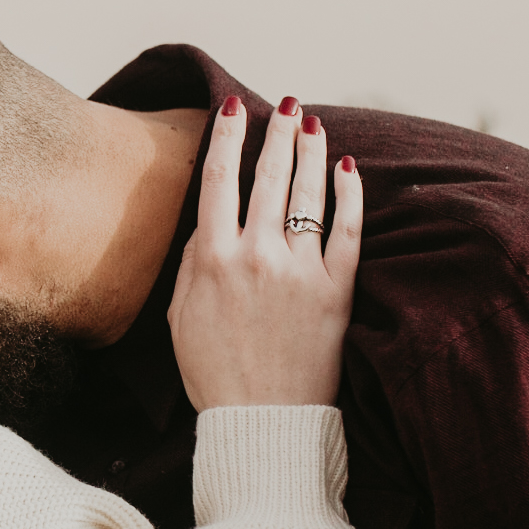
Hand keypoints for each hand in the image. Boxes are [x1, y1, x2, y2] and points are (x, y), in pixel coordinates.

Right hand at [167, 98, 361, 411]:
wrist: (261, 423)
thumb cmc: (213, 375)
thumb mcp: (179, 317)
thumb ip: (191, 264)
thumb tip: (207, 224)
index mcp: (211, 259)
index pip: (218, 180)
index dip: (227, 137)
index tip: (232, 108)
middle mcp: (256, 256)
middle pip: (268, 176)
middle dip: (276, 133)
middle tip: (284, 105)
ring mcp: (299, 271)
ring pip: (307, 194)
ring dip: (310, 152)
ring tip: (311, 124)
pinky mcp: (335, 291)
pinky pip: (347, 230)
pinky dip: (349, 195)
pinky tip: (348, 169)